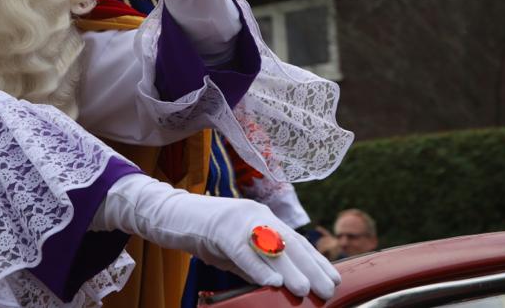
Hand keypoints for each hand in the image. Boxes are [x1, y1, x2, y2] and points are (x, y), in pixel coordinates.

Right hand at [98, 174, 339, 298]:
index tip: (334, 278)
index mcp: (262, 219)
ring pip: (270, 246)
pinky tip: (272, 281)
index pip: (296, 241)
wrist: (170, 215)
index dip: (316, 260)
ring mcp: (238, 220)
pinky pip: (242, 250)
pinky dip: (258, 267)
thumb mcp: (236, 251)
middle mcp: (256, 215)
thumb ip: (257, 263)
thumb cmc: (204, 234)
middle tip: (329, 288)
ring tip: (306, 289)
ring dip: (290, 269)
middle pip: (289, 242)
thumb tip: (279, 285)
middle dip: (312, 267)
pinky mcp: (219, 228)